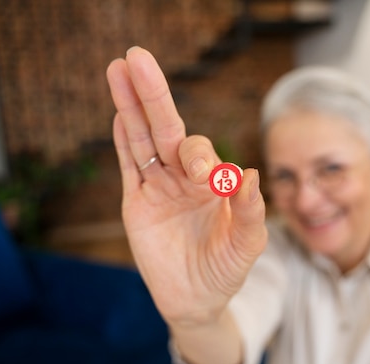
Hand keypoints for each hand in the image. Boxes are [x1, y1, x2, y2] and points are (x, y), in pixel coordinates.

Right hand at [106, 47, 266, 326]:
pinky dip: (122, 142)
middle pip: (166, 130)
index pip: (201, 154)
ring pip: (142, 140)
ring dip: (129, 107)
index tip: (203, 177)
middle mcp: (184, 179)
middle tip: (137, 57)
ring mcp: (159, 189)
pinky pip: (129, 168)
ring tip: (118, 69)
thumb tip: (251, 173)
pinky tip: (118, 113)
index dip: (199, 157)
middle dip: (153, 96)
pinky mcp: (137, 205)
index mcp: (213, 184)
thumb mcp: (247, 245)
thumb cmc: (227, 270)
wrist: (196, 301)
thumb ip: (251, 212)